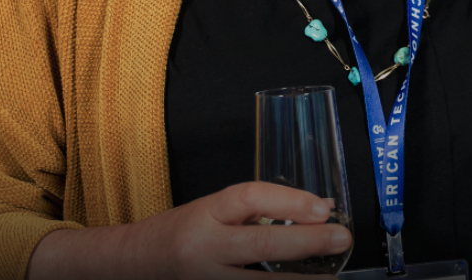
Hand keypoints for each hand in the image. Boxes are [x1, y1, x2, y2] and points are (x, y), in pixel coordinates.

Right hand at [27, 181, 351, 279]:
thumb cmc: (179, 234)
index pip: (248, 198)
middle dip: (306, 242)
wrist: (130, 266)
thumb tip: (316, 210)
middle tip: (341, 239)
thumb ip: (256, 210)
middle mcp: (203, 249)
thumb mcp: (211, 211)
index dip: (289, 200)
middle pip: (260, 244)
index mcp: (204, 215)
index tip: (325, 208)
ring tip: (331, 275)